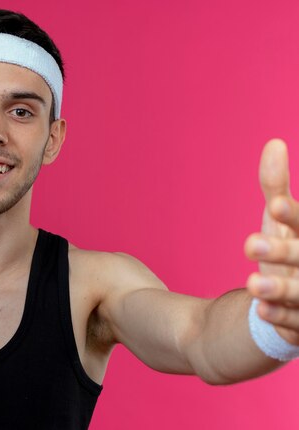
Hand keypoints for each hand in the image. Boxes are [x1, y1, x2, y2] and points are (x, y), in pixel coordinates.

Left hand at [245, 139, 298, 342]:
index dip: (292, 216)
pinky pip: (298, 325)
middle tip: (249, 243)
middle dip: (281, 251)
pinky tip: (260, 310)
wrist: (295, 298)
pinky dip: (282, 318)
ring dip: (280, 288)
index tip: (272, 205)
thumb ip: (276, 187)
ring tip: (252, 283)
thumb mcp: (281, 220)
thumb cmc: (290, 250)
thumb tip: (273, 143)